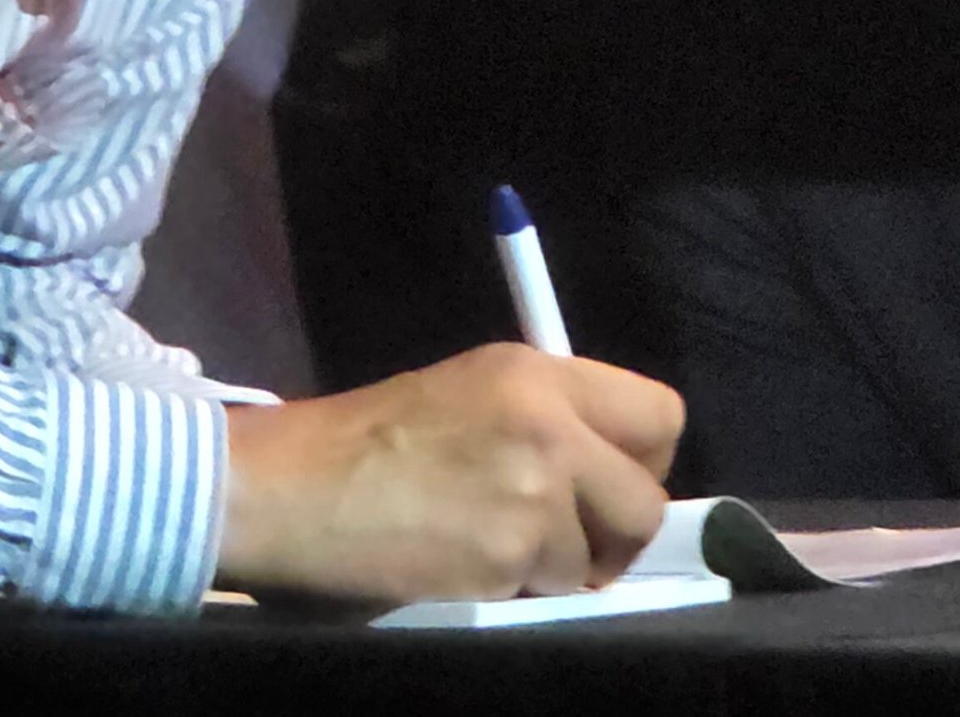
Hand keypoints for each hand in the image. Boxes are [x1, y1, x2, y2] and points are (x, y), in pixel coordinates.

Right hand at [220, 344, 682, 604]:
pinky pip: (550, 587)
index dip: (645, 458)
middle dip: (616, 529)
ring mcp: (532, 497)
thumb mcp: (470, 390)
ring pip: (600, 555)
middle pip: (647, 501)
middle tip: (570, 533)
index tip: (611, 478)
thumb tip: (605, 460)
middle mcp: (549, 427)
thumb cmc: (372, 434)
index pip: (660, 414)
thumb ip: (546, 414)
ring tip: (491, 538)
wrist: (299, 487)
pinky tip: (466, 557)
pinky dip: (518, 584)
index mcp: (537, 373)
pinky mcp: (507, 559)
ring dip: (559, 562)